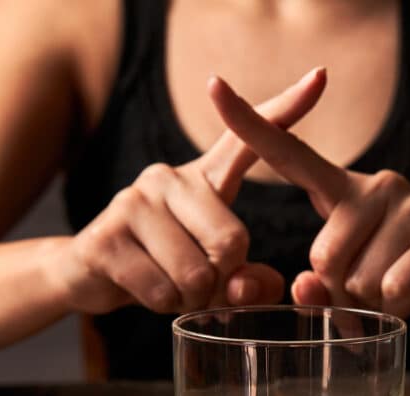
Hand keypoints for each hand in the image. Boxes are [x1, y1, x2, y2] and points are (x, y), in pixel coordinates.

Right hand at [53, 68, 327, 313]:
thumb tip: (247, 287)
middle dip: (221, 281)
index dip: (286, 109)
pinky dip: (162, 305)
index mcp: (204, 178)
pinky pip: (161, 291)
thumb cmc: (166, 268)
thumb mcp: (215, 273)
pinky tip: (143, 289)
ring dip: (189, 298)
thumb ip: (248, 282)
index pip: (246, 141)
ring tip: (168, 284)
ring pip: (195, 274)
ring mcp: (133, 203)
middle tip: (197, 282)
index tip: (320, 76)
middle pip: (231, 243)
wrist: (89, 274)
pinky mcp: (106, 237)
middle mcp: (168, 178)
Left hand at [208, 75, 409, 318]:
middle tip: (368, 287)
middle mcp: (372, 185)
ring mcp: (408, 204)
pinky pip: (394, 288)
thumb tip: (305, 289)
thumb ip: (318, 287)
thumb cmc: (393, 273)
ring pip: (359, 279)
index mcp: (340, 190)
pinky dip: (397, 308)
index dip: (250, 125)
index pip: (290, 154)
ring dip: (371, 302)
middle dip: (339, 290)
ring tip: (392, 287)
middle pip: (323, 256)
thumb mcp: (348, 283)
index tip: (214, 88)